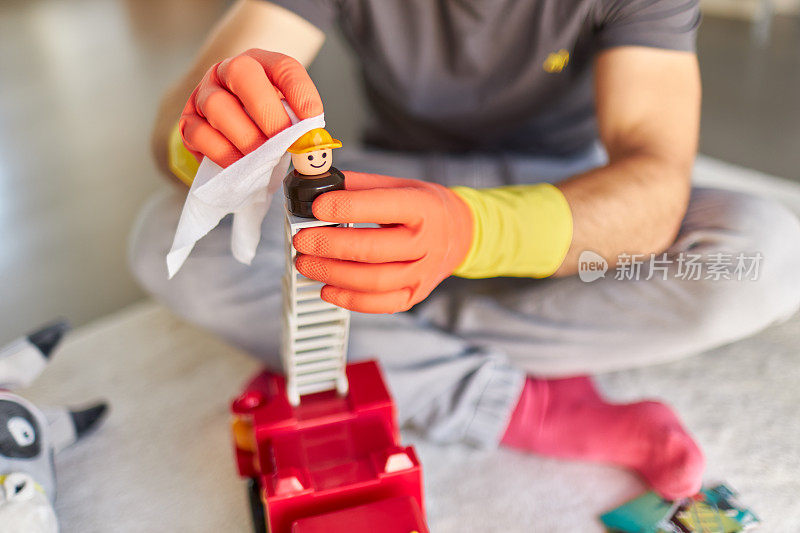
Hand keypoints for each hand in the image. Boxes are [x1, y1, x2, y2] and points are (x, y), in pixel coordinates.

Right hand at [179, 49, 321, 167]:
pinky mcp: (188, 121)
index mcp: (262, 65)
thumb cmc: (267, 129)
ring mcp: (204, 93)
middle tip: (284, 142)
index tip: (313, 120)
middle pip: (242, 73)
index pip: (283, 66)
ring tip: (263, 158)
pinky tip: (241, 165)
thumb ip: (302, 131)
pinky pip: (200, 134)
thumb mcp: (288, 121)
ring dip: (246, 137)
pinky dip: (225, 154)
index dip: (300, 92)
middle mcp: (229, 71)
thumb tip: (313, 151)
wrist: (236, 144)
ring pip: (217, 105)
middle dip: (268, 113)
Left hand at [293, 172, 473, 312]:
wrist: (461, 235)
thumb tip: (319, 185)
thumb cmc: (425, 208)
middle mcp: (425, 243)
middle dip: (329, 246)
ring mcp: (421, 273)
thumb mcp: (400, 185)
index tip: (316, 206)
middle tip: (302, 240)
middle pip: (372, 250)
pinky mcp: (414, 295)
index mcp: (422, 208)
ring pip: (373, 281)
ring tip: (306, 263)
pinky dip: (349, 300)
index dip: (344, 208)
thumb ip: (361, 186)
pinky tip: (327, 288)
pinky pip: (380, 304)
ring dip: (332, 273)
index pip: (381, 207)